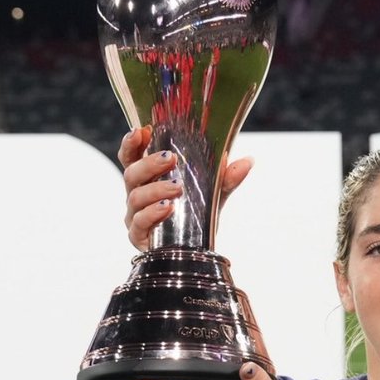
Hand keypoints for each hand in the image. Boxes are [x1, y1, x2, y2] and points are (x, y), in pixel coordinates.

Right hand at [117, 126, 253, 252]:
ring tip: (176, 187)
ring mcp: (135, 215)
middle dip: (149, 164)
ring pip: (135, 198)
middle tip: (170, 158)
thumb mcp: (213, 193)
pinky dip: (152, 214)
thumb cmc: (196, 214)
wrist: (197, 248)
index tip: (140, 131)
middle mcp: (137, 194)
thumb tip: (248, 161)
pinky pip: (139, 223)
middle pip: (131, 174)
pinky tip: (167, 209)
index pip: (131, 157)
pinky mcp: (138, 236)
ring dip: (155, 190)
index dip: (131, 143)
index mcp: (147, 178)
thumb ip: (226, 177)